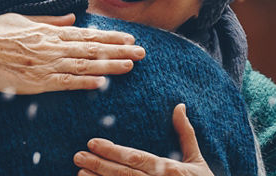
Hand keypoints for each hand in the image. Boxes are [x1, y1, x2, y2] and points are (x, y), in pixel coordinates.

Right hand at [0, 13, 144, 93]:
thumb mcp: (22, 18)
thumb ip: (48, 20)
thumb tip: (70, 18)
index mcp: (48, 31)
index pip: (86, 34)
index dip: (109, 38)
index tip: (129, 38)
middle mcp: (51, 46)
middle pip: (91, 49)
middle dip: (119, 50)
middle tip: (143, 52)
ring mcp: (44, 64)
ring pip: (84, 65)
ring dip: (109, 66)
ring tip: (131, 66)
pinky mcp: (35, 81)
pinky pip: (65, 83)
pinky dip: (84, 82)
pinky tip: (102, 83)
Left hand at [74, 104, 212, 175]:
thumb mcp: (197, 159)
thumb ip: (186, 133)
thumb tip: (179, 106)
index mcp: (168, 169)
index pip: (135, 158)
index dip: (113, 151)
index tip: (92, 142)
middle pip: (123, 174)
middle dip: (99, 165)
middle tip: (78, 156)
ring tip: (80, 172)